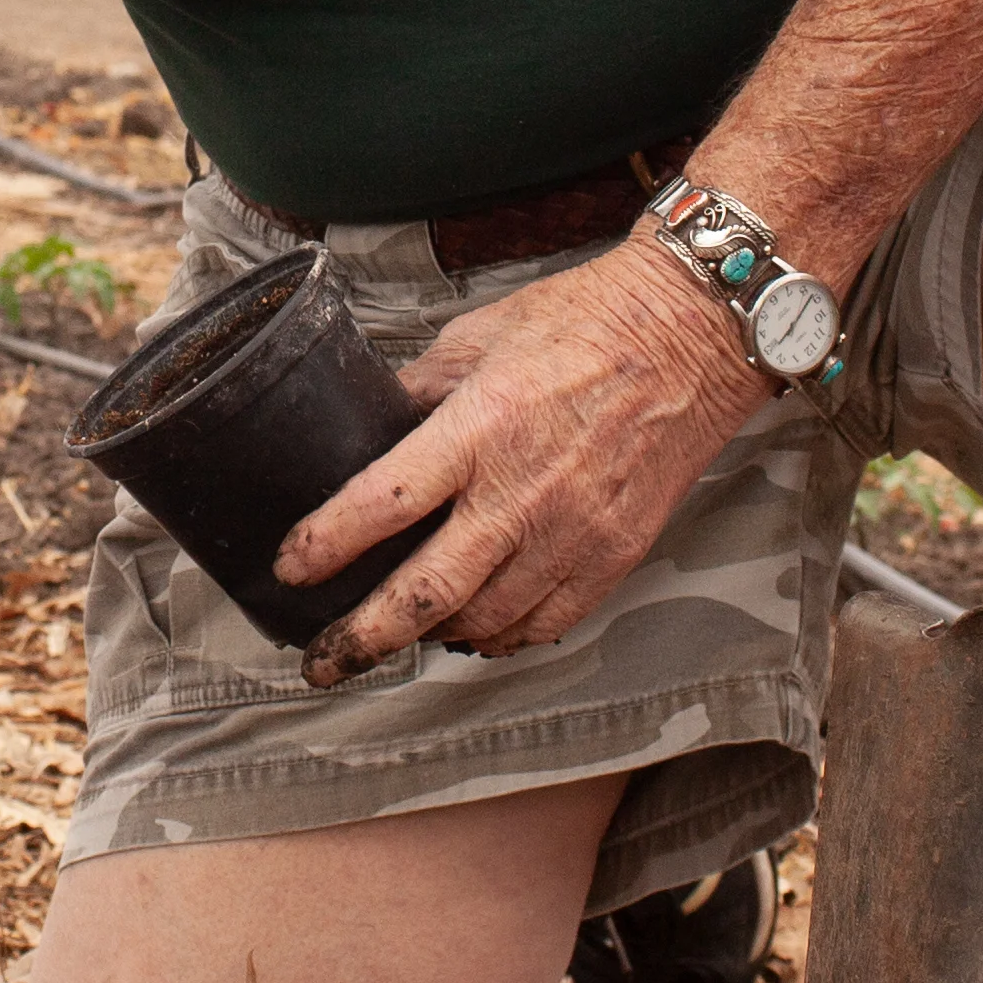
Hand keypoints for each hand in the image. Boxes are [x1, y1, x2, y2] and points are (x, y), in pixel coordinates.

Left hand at [278, 235, 773, 680]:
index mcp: (480, 426)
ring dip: (430, 637)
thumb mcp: (480, 336)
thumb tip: (374, 428)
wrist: (691, 338)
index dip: (325, 546)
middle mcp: (523, 490)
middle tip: (322, 659)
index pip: (381, 502)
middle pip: (425, 593)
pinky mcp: (613, 556)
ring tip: (395, 638)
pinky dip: (499, 638)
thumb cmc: (588, 323)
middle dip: (361, 637)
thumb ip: (423, 390)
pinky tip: (474, 630)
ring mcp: (573, 532)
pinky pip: (543, 624)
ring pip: (482, 621)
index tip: (291, 569)